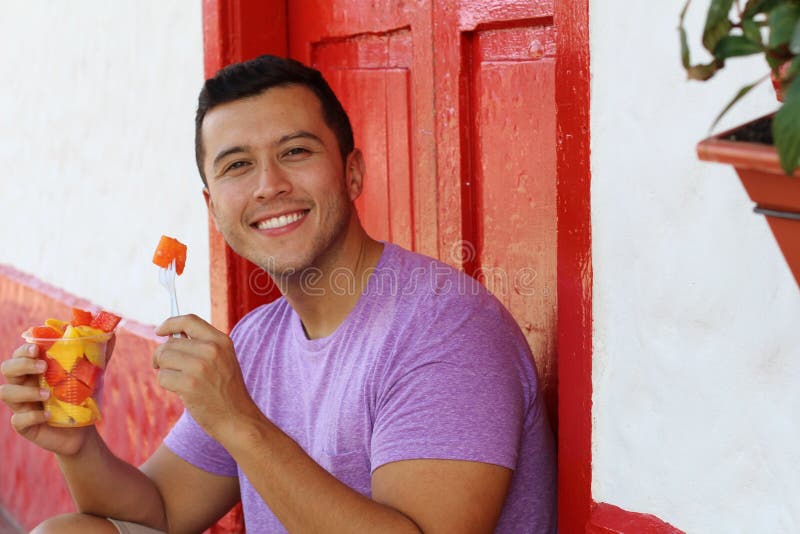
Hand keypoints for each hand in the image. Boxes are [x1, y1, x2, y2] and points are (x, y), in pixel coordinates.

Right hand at [0, 338, 114, 455]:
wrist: (82, 431)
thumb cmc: (81, 398)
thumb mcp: (92, 374)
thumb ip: (99, 353)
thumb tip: (112, 333)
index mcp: (35, 370)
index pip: (19, 355)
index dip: (23, 350)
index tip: (37, 348)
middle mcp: (24, 385)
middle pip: (6, 369)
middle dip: (22, 365)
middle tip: (44, 367)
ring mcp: (21, 405)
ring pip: (6, 393)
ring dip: (25, 391)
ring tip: (47, 394)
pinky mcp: (24, 425)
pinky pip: (18, 419)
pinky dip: (32, 416)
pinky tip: (48, 414)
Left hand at [153, 314, 257, 437]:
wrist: (238, 418)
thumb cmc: (226, 391)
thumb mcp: (223, 360)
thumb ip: (202, 345)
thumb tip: (170, 336)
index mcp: (221, 340)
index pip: (189, 320)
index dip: (170, 323)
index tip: (160, 331)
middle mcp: (212, 350)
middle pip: (170, 343)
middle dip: (163, 356)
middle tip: (168, 368)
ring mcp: (201, 367)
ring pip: (163, 358)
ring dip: (165, 370)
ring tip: (180, 381)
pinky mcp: (190, 384)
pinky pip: (163, 377)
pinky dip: (166, 384)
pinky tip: (181, 392)